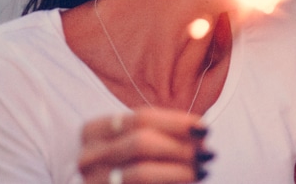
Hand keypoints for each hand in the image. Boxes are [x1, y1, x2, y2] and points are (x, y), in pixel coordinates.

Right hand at [79, 108, 213, 182]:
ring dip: (179, 170)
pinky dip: (170, 183)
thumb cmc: (125, 163)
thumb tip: (200, 133)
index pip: (141, 118)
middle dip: (180, 147)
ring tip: (203, 170)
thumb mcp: (134, 142)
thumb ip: (162, 134)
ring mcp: (93, 181)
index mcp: (93, 131)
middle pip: (142, 143)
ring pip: (141, 173)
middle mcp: (88, 157)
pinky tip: (189, 181)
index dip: (176, 122)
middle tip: (207, 153)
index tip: (204, 128)